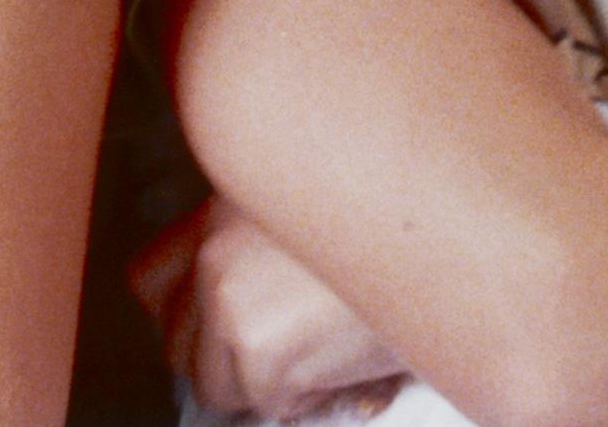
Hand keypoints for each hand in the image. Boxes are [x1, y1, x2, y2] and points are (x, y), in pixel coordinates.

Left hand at [130, 198, 408, 419]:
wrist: (459, 234)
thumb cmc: (409, 217)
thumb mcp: (316, 202)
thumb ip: (265, 236)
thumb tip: (242, 300)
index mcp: (224, 207)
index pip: (148, 279)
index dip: (181, 313)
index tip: (211, 325)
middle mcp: (216, 253)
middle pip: (173, 342)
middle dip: (219, 358)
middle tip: (274, 351)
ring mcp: (233, 306)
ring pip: (215, 384)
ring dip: (261, 384)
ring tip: (315, 356)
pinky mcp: (265, 353)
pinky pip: (265, 405)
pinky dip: (303, 400)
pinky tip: (339, 367)